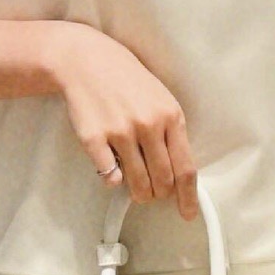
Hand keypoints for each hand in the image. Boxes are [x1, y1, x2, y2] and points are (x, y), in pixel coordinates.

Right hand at [50, 22, 199, 218]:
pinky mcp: (94, 139)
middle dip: (159, 194)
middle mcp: (148, 125)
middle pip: (162, 181)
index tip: (188, 213)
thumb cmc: (127, 80)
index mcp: (170, 116)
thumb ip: (171, 132)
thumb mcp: (161, 98)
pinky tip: (112, 166)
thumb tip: (178, 172)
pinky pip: (110, 177)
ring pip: (137, 184)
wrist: (87, 61)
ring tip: (136, 186)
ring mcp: (120, 132)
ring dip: (138, 192)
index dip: (188, 197)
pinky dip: (113, 179)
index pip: (185, 167)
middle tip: (154, 192)